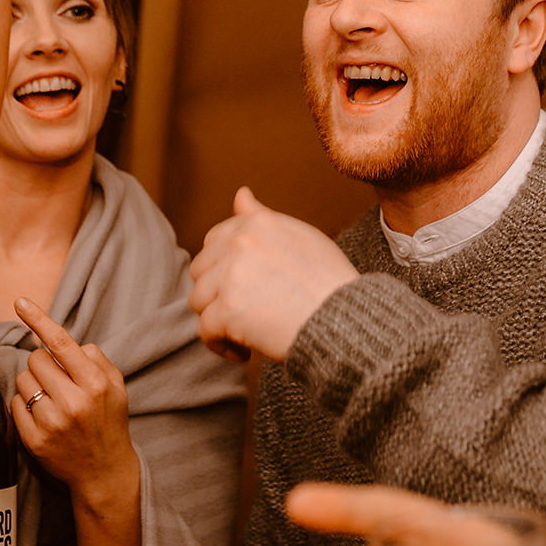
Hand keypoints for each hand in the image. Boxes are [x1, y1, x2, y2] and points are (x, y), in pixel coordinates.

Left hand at [10, 297, 141, 507]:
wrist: (104, 472)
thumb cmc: (109, 422)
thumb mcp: (116, 386)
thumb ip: (94, 359)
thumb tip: (67, 344)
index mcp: (94, 384)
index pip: (60, 343)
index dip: (38, 319)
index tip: (20, 301)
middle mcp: (73, 402)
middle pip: (35, 359)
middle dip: (42, 364)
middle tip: (56, 380)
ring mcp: (51, 423)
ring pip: (22, 380)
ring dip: (32, 384)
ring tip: (50, 399)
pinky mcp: (33, 440)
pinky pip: (15, 404)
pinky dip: (24, 405)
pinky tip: (41, 415)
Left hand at [189, 188, 358, 361]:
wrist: (347, 320)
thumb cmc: (330, 284)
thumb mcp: (301, 237)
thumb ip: (263, 217)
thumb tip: (240, 194)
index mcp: (257, 223)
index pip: (215, 240)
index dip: (224, 268)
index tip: (244, 288)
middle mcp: (240, 243)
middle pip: (202, 270)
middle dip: (217, 294)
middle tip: (246, 313)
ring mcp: (231, 275)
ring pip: (199, 300)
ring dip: (218, 320)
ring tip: (246, 334)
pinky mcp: (228, 309)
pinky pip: (205, 329)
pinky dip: (221, 345)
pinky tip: (245, 350)